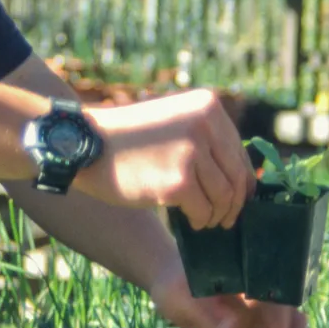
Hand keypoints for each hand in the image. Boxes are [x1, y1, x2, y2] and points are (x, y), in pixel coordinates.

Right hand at [80, 88, 255, 229]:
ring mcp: (192, 153)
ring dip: (217, 214)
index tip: (236, 199)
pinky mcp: (177, 183)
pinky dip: (200, 220)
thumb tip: (242, 177)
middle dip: (234, 203)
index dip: (242, 181)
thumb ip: (206, 137)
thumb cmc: (129, 138)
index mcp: (208, 106)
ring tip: (205, 219)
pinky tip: (192, 221)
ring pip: (224, 197)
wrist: (86, 144)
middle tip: (225, 218)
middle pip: (237, 177)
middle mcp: (205, 125)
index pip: (240, 153)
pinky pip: (204, 211)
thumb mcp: (174, 120)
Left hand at [148, 260, 312, 327]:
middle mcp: (259, 290)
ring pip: (294, 326)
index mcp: (243, 279)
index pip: (272, 296)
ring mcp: (262, 305)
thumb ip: (202, 314)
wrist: (172, 282)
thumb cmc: (173, 288)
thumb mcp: (177, 299)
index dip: (278, 321)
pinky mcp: (261, 320)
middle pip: (291, 312)